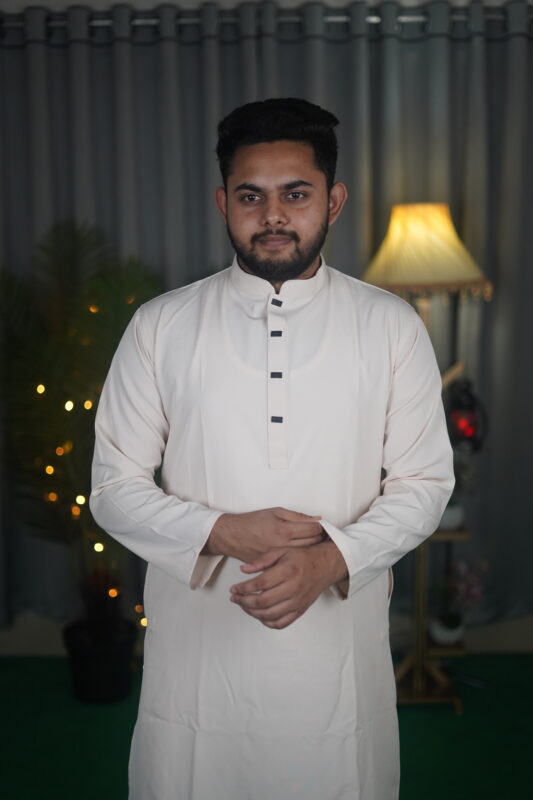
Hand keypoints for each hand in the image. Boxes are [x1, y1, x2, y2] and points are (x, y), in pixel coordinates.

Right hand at [205, 507, 324, 563]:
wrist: (232, 536)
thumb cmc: (252, 522)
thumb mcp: (275, 512)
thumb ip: (297, 516)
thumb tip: (316, 519)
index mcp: (284, 530)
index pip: (313, 530)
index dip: (321, 527)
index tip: (323, 527)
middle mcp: (282, 545)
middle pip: (312, 544)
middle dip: (319, 539)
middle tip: (323, 536)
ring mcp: (278, 558)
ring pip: (304, 555)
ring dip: (312, 550)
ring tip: (314, 545)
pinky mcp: (273, 566)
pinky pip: (291, 564)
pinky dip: (299, 559)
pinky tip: (302, 555)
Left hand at [229, 540, 347, 629]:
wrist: (324, 566)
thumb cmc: (302, 557)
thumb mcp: (281, 551)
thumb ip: (261, 560)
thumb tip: (243, 570)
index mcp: (287, 571)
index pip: (260, 585)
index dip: (243, 588)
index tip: (233, 589)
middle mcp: (293, 589)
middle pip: (262, 602)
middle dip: (244, 602)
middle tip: (235, 598)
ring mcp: (297, 602)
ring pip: (269, 615)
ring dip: (252, 612)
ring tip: (244, 605)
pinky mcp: (300, 611)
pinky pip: (281, 623)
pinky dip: (267, 622)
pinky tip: (260, 614)